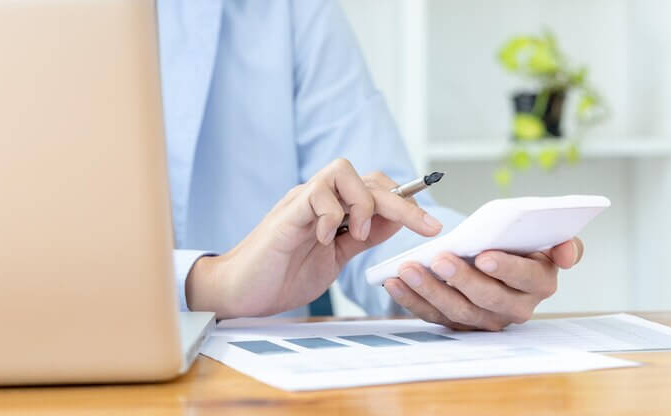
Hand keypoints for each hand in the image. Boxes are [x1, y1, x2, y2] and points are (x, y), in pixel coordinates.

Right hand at [185, 159, 441, 318]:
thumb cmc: (282, 276)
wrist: (240, 293)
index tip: (430, 224)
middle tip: (425, 226)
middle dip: (402, 201)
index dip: (404, 200)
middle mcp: (318, 198)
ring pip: (343, 170)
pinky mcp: (286, 214)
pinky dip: (331, 215)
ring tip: (357, 234)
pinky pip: (317, 194)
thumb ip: (361, 237)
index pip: (375, 188)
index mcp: (332, 210)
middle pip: (368, 178)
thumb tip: (394, 220)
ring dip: (363, 202)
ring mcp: (301, 202)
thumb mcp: (336, 258)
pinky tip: (324, 239)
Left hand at [383, 238, 583, 330]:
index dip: (506, 268)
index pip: (526, 278)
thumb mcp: (546, 237)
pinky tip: (394, 282)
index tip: (484, 256)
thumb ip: (565, 243)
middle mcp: (515, 307)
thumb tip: (567, 254)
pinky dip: (411, 299)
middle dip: (462, 279)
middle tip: (439, 259)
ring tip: (408, 269)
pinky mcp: (458, 323)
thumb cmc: (521, 242)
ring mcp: (485, 319)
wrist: (498, 254)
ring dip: (430, 289)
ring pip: (457, 310)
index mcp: (540, 283)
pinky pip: (433, 315)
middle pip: (488, 299)